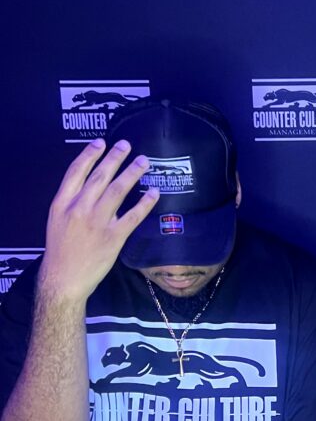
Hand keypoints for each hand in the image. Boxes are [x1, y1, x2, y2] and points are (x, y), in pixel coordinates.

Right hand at [38, 139, 158, 302]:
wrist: (64, 278)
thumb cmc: (60, 250)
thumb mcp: (56, 219)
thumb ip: (71, 201)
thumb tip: (91, 185)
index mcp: (62, 203)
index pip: (76, 171)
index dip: (89, 155)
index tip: (101, 142)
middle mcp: (79, 208)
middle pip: (100, 177)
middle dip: (115, 158)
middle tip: (127, 145)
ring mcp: (97, 222)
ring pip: (118, 191)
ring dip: (132, 173)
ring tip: (144, 162)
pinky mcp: (113, 237)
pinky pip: (133, 216)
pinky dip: (145, 203)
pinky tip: (153, 192)